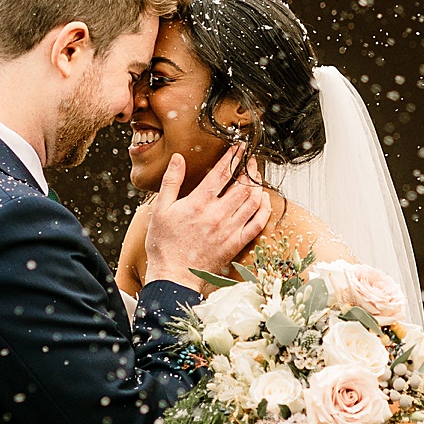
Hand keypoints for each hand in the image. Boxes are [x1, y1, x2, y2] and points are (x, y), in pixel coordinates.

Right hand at [143, 145, 269, 290]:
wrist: (174, 276)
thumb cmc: (164, 244)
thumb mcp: (160, 209)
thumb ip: (171, 181)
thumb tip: (178, 159)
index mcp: (199, 203)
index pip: (222, 172)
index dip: (233, 156)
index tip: (239, 147)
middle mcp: (218, 214)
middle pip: (243, 184)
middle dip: (249, 168)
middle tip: (251, 159)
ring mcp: (230, 230)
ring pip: (253, 201)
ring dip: (257, 185)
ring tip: (256, 176)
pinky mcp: (236, 243)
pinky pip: (257, 223)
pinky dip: (264, 209)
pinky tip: (263, 200)